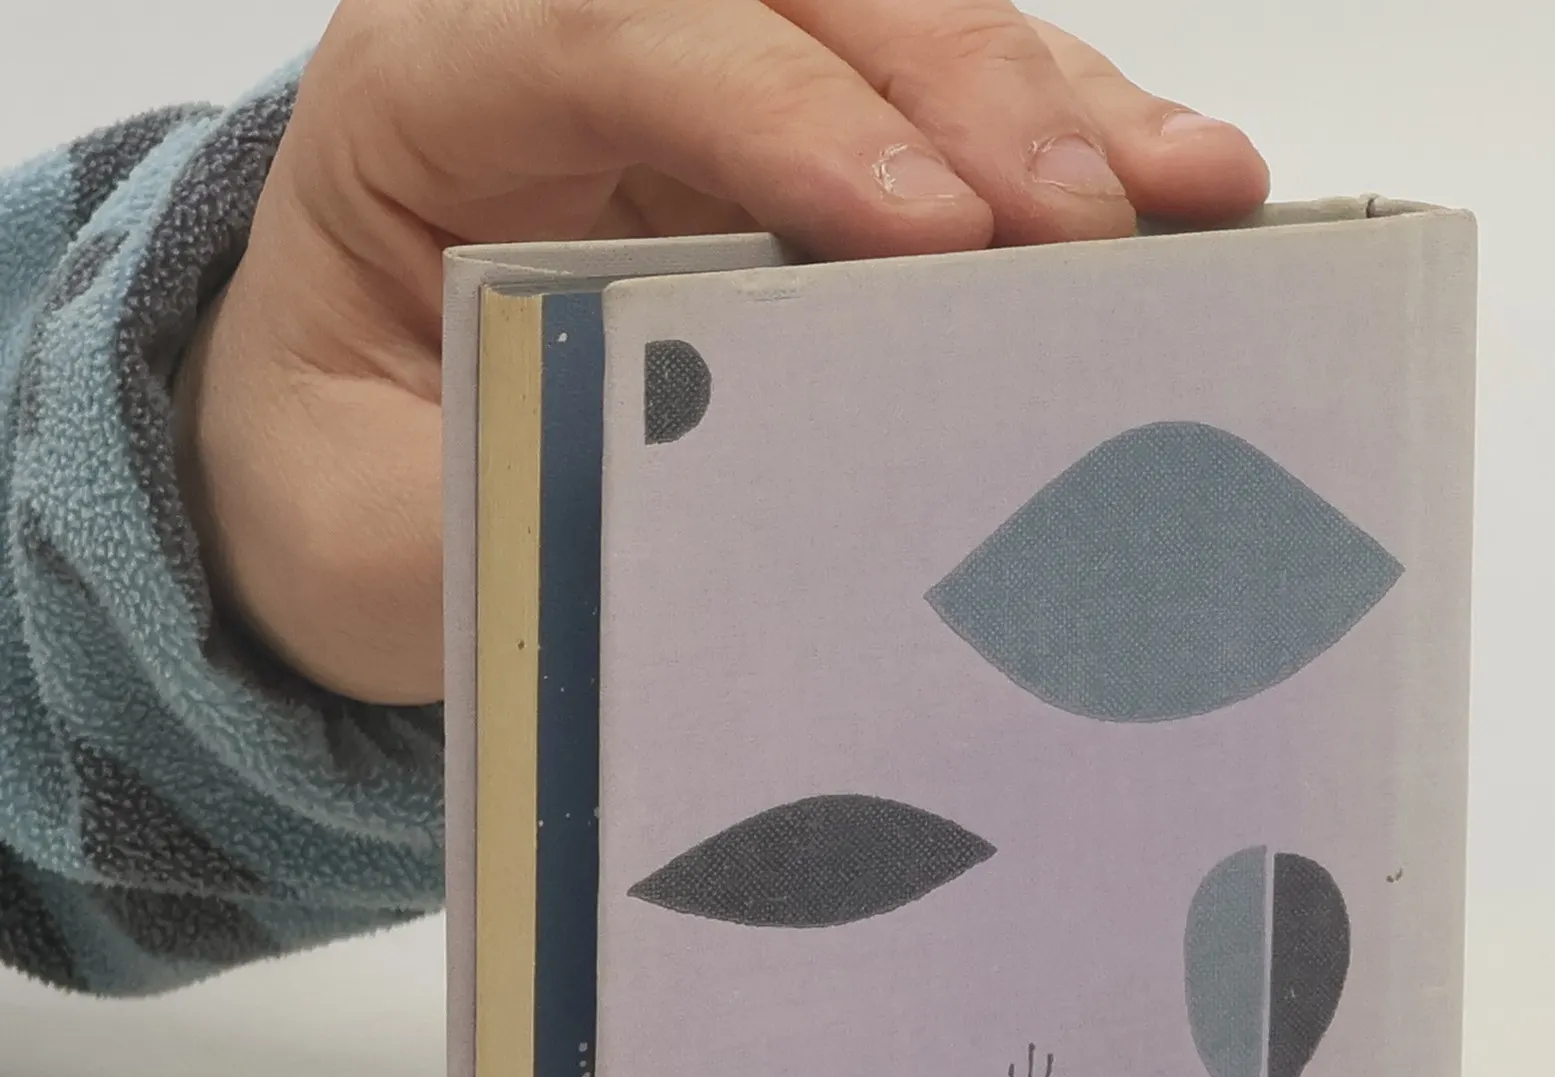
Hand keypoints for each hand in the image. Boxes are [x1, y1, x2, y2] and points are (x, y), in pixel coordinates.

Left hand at [176, 0, 1269, 704]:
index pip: (614, 26)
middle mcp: (584, 43)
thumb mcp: (370, 525)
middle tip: (1087, 227)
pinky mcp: (808, 148)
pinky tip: (1174, 198)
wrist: (342, 463)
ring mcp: (714, 80)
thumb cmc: (343, 474)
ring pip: (902, 23)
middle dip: (960, 95)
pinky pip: (951, 114)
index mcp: (432, 89)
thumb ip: (517, 506)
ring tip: (1189, 197)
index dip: (781, 109)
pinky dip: (1066, 150)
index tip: (923, 228)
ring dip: (1053, 107)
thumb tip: (730, 519)